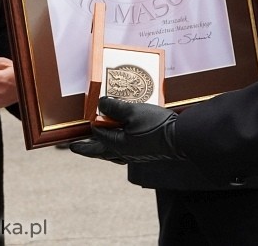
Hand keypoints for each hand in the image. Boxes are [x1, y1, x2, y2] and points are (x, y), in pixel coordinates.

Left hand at [69, 97, 183, 163]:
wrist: (182, 138)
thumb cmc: (157, 126)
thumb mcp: (133, 111)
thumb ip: (114, 107)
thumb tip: (101, 103)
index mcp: (117, 145)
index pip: (98, 134)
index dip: (93, 123)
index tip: (88, 116)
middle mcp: (124, 153)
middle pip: (100, 152)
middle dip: (87, 149)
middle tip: (74, 148)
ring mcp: (135, 155)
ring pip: (112, 154)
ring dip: (101, 150)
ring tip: (95, 147)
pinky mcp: (144, 153)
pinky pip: (124, 153)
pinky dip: (116, 148)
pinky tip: (120, 143)